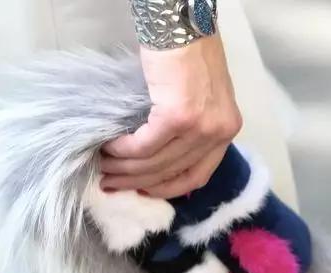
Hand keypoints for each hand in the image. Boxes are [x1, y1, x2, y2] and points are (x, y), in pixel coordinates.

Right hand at [100, 33, 241, 198]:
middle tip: (112, 184)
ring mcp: (201, 126)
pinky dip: (124, 150)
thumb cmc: (190, 55)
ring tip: (104, 169)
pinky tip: (109, 148)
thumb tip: (161, 156)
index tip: (145, 191)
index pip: (199, 175)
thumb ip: (191, 129)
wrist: (183, 24)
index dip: (169, 189)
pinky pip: (145, 144)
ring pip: (156, 162)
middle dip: (139, 182)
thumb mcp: (202, 99)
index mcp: (226, 131)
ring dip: (126, 168)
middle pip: (174, 171)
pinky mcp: (179, 116)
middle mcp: (219, 133)